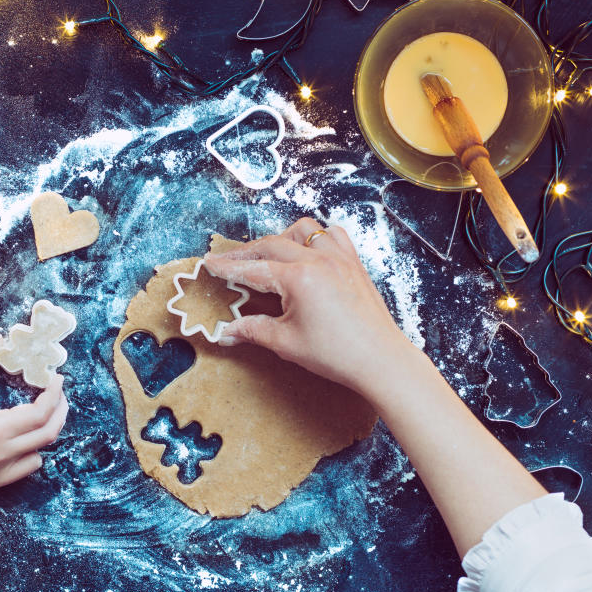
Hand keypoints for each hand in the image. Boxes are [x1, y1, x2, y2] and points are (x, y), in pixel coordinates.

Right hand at [0, 332, 68, 498]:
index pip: (41, 412)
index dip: (54, 393)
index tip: (56, 378)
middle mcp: (4, 453)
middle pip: (49, 432)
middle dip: (60, 409)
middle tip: (57, 392)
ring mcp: (1, 471)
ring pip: (41, 451)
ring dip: (48, 429)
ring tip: (44, 410)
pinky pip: (27, 467)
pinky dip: (34, 451)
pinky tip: (25, 437)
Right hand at [204, 218, 420, 398]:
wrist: (381, 360)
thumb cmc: (337, 354)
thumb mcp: (287, 343)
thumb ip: (254, 330)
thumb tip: (228, 330)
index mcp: (299, 278)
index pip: (254, 269)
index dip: (228, 267)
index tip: (210, 264)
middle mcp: (319, 260)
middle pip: (272, 245)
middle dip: (246, 252)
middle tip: (228, 261)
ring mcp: (339, 258)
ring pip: (303, 231)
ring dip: (281, 238)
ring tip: (268, 254)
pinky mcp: (354, 264)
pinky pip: (333, 235)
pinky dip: (316, 237)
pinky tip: (308, 251)